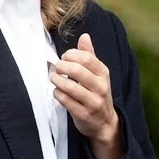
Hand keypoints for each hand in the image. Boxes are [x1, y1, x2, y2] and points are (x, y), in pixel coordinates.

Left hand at [50, 33, 120, 158]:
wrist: (104, 122)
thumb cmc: (97, 93)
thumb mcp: (97, 74)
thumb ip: (89, 55)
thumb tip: (84, 36)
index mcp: (104, 73)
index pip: (86, 57)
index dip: (71, 54)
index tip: (65, 57)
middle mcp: (100, 87)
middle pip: (77, 70)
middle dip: (62, 66)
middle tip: (57, 67)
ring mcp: (93, 102)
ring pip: (69, 86)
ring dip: (57, 80)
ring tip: (54, 78)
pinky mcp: (83, 114)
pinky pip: (65, 100)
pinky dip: (57, 93)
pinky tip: (58, 92)